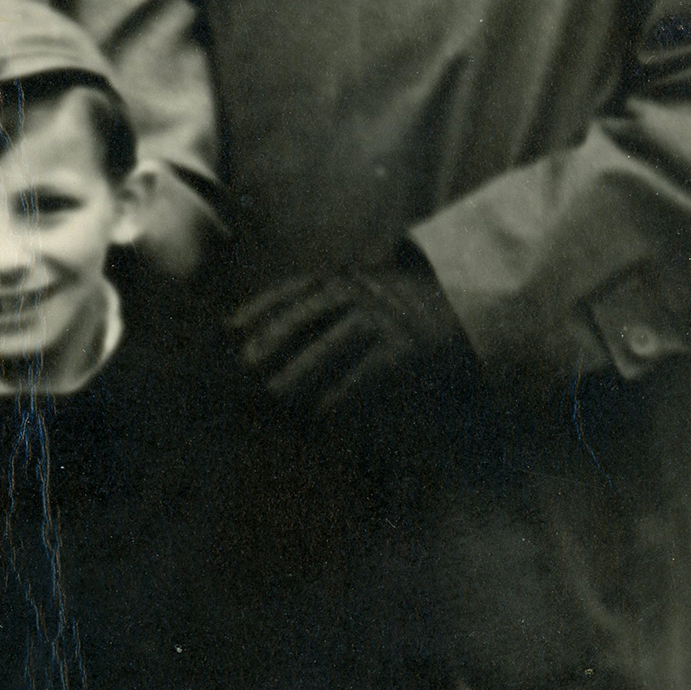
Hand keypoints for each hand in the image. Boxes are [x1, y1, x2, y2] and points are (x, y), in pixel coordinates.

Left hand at [229, 255, 464, 420]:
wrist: (463, 307)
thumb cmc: (396, 310)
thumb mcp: (358, 294)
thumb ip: (320, 307)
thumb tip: (262, 333)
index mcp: (343, 277)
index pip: (292, 290)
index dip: (258, 308)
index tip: (227, 328)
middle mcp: (361, 290)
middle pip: (307, 312)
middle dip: (273, 336)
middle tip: (243, 364)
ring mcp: (385, 316)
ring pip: (334, 342)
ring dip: (301, 369)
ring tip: (273, 395)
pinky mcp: (406, 346)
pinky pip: (369, 370)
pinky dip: (345, 391)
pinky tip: (323, 412)